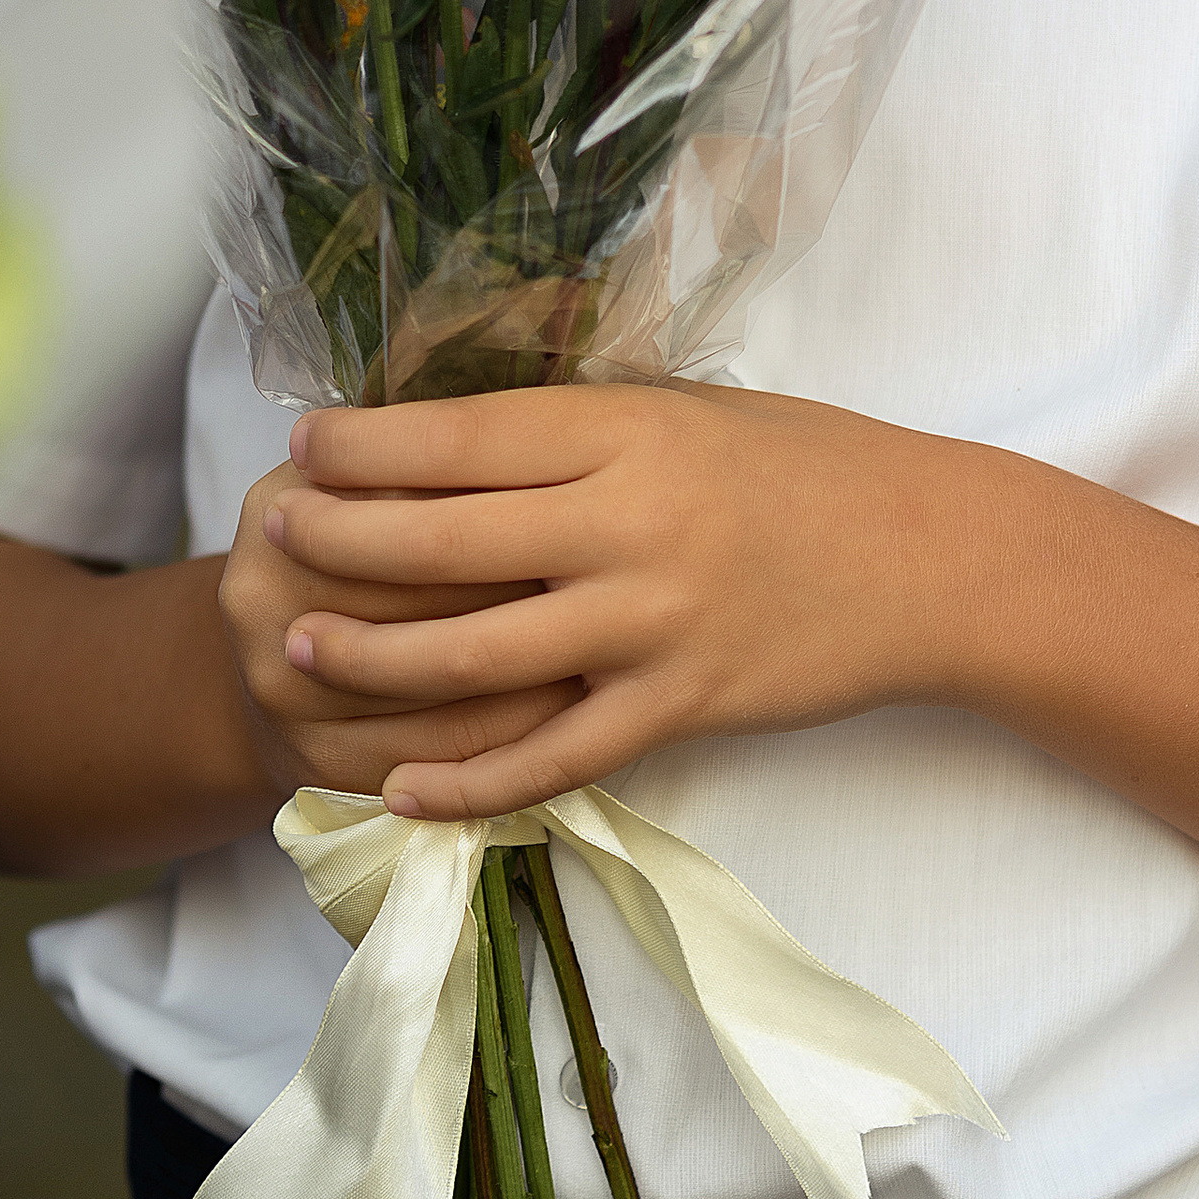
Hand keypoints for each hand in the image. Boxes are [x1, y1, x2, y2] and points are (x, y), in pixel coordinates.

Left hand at [253, 386, 979, 818]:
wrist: (930, 557)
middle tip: (269, 536)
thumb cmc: (812, 465)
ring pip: (478, 652)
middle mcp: (630, 523)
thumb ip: (591, 428)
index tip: (302, 444)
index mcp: (631, 430)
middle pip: (446, 539)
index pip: (464, 436)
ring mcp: (653, 624)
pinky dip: (470, 781)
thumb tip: (468, 434)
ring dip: (375, 654)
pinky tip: (402, 788)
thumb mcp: (697, 410)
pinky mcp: (681, 707)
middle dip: (340, 539)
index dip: (368, 446)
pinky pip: (553, 756)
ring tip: (303, 646)